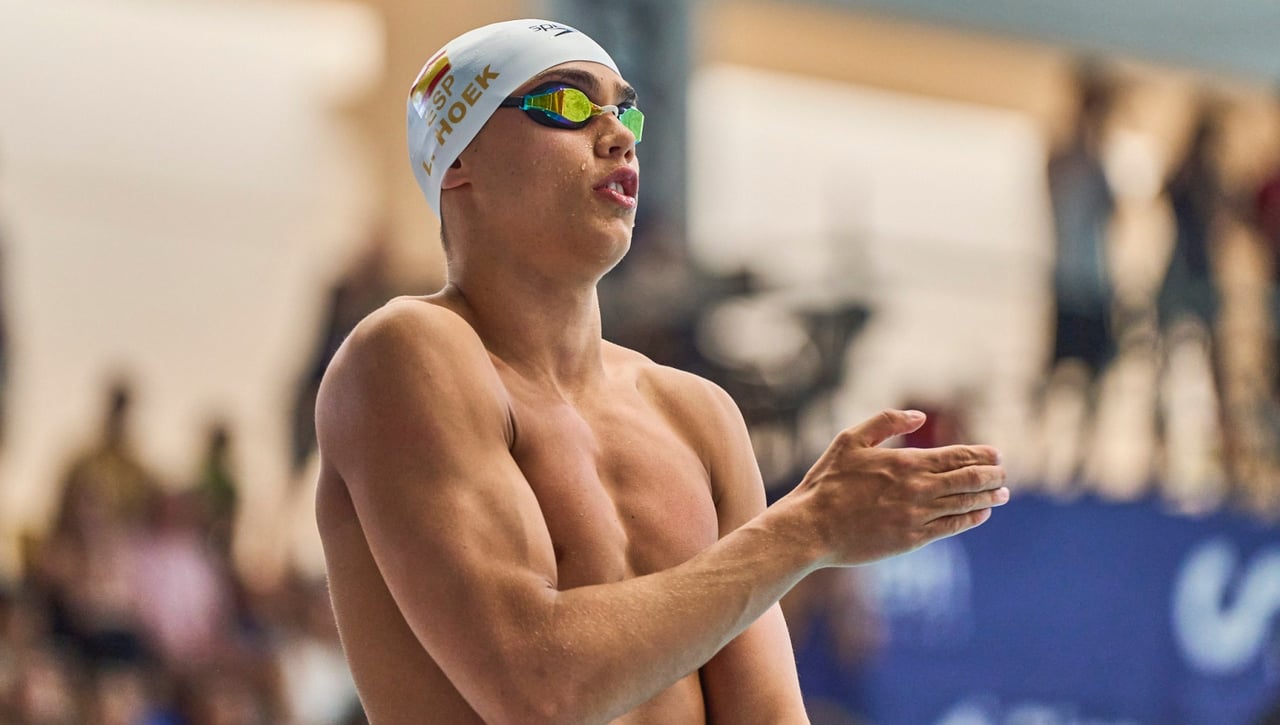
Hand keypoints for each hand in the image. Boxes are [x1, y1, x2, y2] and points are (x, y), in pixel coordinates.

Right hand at [786, 409, 1007, 566]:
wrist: (811, 528)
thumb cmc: (827, 482)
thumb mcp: (850, 439)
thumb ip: (886, 422)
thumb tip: (920, 416)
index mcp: (906, 462)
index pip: (958, 455)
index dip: (982, 455)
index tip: (997, 455)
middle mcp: (918, 489)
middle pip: (970, 479)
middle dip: (993, 475)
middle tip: (1003, 474)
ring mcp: (917, 516)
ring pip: (965, 504)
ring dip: (988, 498)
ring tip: (1002, 494)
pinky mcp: (911, 539)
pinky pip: (951, 528)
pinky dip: (971, 519)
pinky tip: (980, 514)